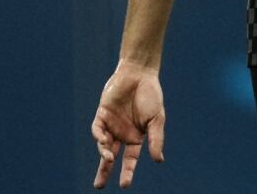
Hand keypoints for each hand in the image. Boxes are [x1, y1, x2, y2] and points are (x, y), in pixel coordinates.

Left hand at [90, 61, 166, 188]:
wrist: (139, 73)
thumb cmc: (151, 95)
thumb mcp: (157, 119)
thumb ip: (156, 139)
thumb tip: (158, 160)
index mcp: (136, 137)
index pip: (130, 159)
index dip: (128, 172)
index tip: (125, 184)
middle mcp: (122, 133)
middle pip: (111, 156)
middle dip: (105, 171)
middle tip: (99, 186)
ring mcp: (111, 124)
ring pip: (102, 145)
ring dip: (103, 154)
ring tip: (107, 160)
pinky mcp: (102, 114)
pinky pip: (98, 129)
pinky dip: (99, 137)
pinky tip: (104, 141)